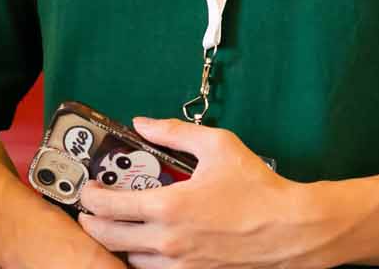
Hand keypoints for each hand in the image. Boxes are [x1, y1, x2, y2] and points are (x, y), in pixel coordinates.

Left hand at [76, 117, 322, 268]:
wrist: (291, 230)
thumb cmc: (256, 187)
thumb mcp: (217, 146)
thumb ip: (174, 132)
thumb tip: (142, 123)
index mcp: (168, 207)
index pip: (109, 207)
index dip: (90, 197)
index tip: (88, 189)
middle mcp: (167, 241)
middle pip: (109, 239)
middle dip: (93, 223)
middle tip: (92, 210)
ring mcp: (181, 265)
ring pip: (130, 260)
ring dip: (119, 243)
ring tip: (122, 226)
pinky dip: (145, 260)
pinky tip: (150, 245)